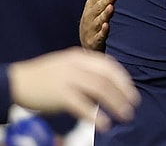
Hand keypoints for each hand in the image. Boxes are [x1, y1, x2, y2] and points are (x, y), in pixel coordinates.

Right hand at [8, 47, 139, 131]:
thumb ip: (86, 71)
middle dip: (124, 93)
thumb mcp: (67, 66)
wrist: (16, 81)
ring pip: (100, 90)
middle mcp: (76, 66)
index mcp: (79, 57)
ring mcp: (68, 79)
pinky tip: (104, 124)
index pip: (109, 66)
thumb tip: (110, 84)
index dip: (123, 79)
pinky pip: (82, 106)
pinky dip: (96, 115)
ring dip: (116, 104)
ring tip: (125, 115)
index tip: (131, 91)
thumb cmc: (44, 76)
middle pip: (108, 79)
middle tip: (133, 105)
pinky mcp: (60, 95)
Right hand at [80, 0, 115, 51]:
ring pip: (98, 20)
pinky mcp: (94, 40)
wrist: (88, 42)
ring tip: (111, 7)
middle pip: (98, 7)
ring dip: (104, 14)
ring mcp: (91, 28)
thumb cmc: (95, 16)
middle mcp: (90, 15)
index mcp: (91, 5)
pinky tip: (107, 27)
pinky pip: (98, 36)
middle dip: (106, 0)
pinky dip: (102, 32)